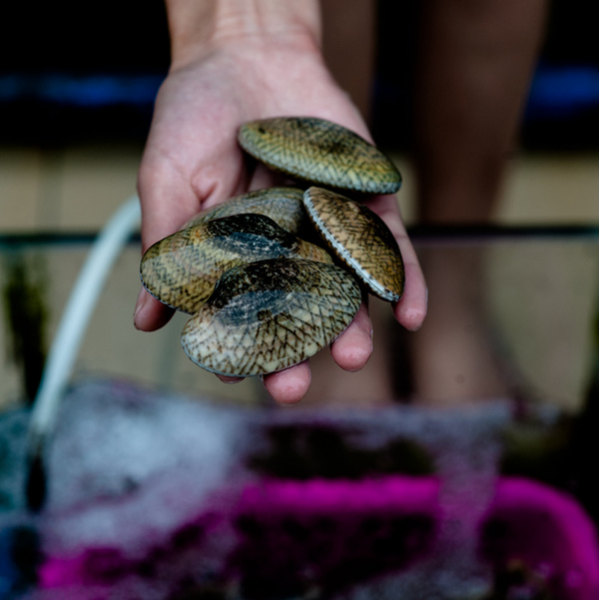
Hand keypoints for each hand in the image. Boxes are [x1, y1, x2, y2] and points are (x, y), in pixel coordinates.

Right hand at [134, 32, 426, 403]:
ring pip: (346, 286)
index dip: (239, 343)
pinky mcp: (366, 202)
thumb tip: (147, 320)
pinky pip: (390, 246)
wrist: (244, 55)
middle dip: (296, 348)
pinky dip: (402, 278)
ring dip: (353, 325)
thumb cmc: (193, 118)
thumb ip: (166, 248)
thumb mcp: (167, 181)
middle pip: (296, 309)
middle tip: (291, 387)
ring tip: (355, 357)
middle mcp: (286, 249)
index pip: (241, 311)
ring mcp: (328, 228)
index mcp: (237, 253)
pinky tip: (409, 314)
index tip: (237, 372)